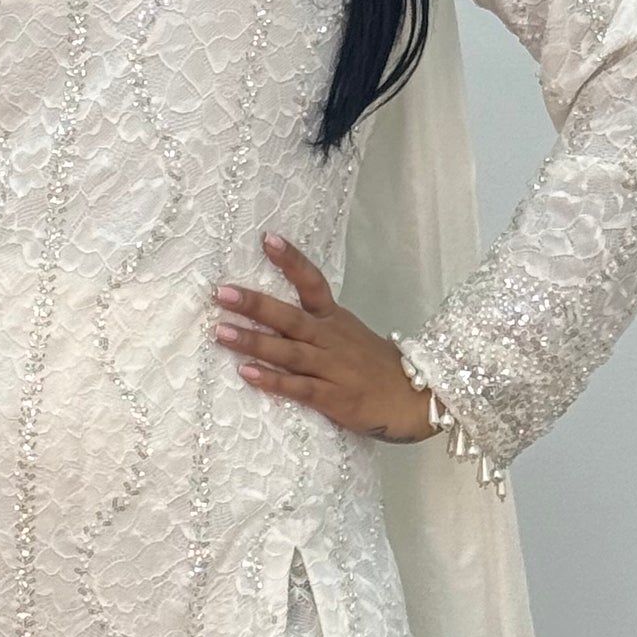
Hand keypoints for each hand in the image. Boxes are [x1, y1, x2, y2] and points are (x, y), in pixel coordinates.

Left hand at [213, 233, 438, 443]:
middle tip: (222, 293)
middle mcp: (330, 338)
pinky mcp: (333, 397)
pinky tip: (247, 374)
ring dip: (254, 342)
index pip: (312, 283)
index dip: (291, 261)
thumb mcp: (348, 333)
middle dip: (255, 305)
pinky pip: (298, 387)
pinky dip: (273, 380)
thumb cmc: (373, 366)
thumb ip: (315, 323)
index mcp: (334, 319)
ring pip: (289, 351)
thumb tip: (271, 312)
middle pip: (290, 317)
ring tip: (221, 333)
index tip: (267, 239)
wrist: (415, 397)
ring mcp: (331, 368)